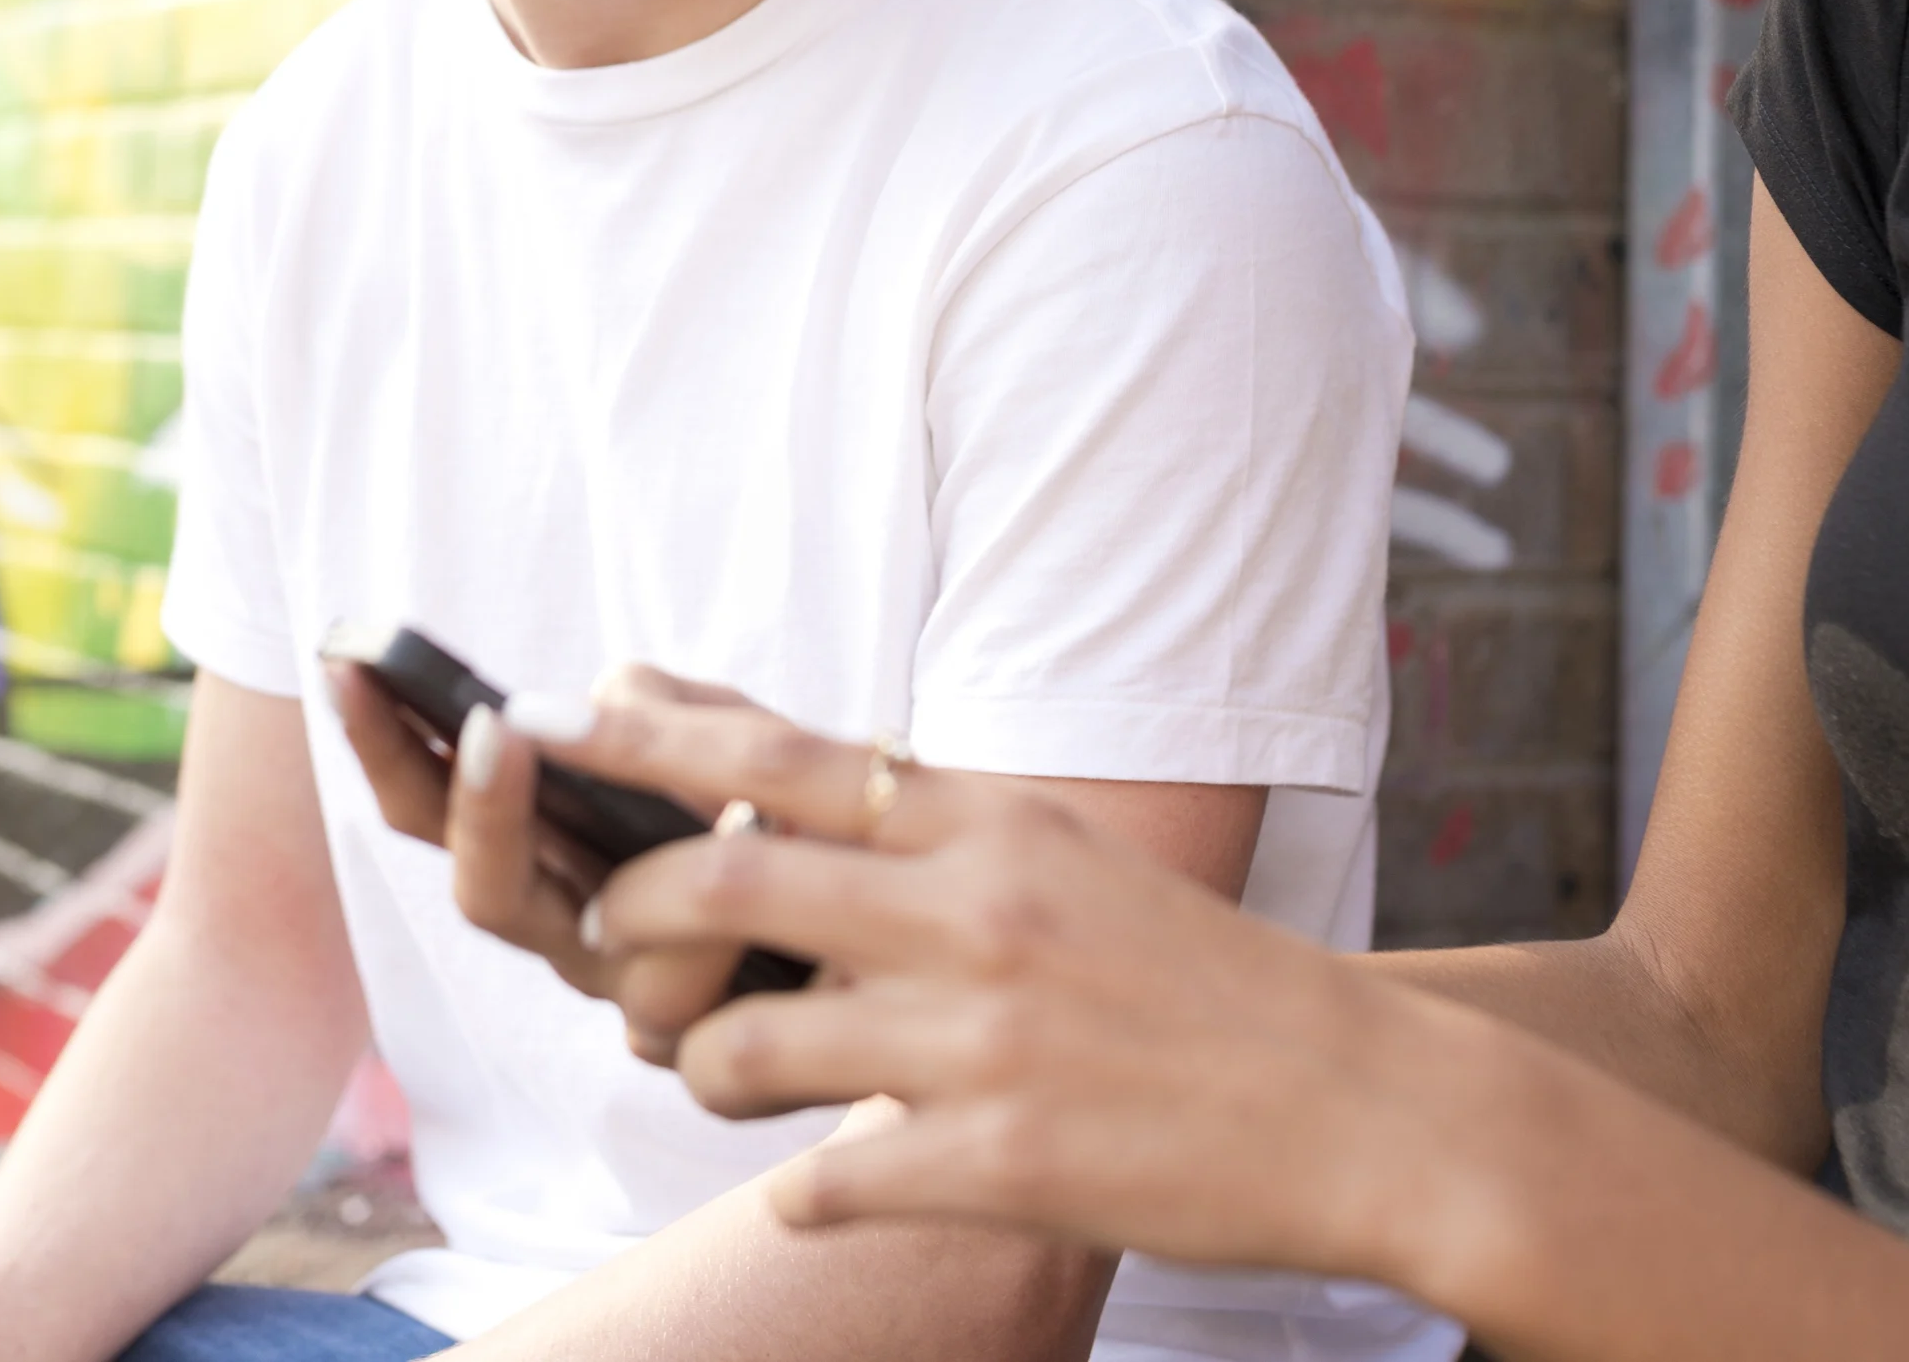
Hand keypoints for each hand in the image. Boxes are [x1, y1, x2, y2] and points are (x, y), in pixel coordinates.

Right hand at [327, 659, 777, 1060]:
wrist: (896, 919)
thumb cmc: (799, 810)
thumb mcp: (732, 732)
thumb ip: (662, 712)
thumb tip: (599, 706)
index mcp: (543, 855)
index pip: (425, 806)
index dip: (380, 743)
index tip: (351, 662)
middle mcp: (573, 935)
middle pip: (485, 898)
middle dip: (482, 812)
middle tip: (495, 727)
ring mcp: (638, 1000)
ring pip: (603, 959)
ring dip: (656, 882)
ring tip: (719, 802)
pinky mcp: (714, 1050)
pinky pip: (700, 1006)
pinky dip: (735, 931)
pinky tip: (781, 847)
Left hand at [531, 691, 1517, 1293]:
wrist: (1361, 1106)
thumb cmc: (1196, 980)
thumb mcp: (1065, 858)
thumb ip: (926, 824)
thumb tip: (772, 784)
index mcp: (992, 827)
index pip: (781, 760)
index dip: (647, 736)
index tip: (548, 716)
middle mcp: (974, 917)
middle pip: (723, 884)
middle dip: (631, 910)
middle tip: (610, 934)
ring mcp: (978, 1047)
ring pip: (739, 1051)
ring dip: (701, 1067)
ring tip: (725, 1072)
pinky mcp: (994, 1171)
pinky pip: (819, 1187)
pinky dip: (802, 1191)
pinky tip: (836, 1187)